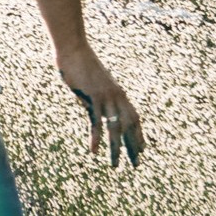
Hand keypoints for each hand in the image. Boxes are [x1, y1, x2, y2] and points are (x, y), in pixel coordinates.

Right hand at [58, 42, 143, 167]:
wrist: (73, 50)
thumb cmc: (80, 64)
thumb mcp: (92, 84)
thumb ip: (95, 98)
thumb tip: (93, 108)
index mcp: (119, 94)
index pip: (134, 119)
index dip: (138, 135)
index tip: (142, 151)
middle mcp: (117, 97)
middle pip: (129, 127)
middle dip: (133, 147)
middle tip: (136, 165)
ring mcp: (107, 98)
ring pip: (115, 128)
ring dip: (116, 149)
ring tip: (115, 165)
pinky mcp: (93, 98)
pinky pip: (96, 122)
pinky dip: (95, 138)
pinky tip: (94, 151)